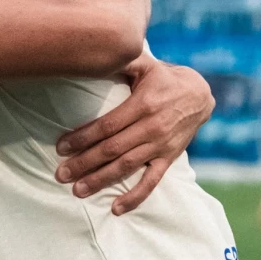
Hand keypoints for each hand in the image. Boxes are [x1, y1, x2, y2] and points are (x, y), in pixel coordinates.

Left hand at [54, 58, 213, 214]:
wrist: (200, 94)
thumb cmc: (163, 77)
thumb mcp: (145, 64)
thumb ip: (123, 60)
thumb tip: (98, 51)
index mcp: (143, 105)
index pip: (107, 126)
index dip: (83, 137)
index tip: (61, 147)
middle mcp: (151, 128)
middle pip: (112, 150)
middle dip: (84, 163)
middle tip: (60, 175)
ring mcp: (160, 146)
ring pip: (126, 167)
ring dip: (101, 180)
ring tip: (78, 190)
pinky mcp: (168, 159)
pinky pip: (152, 182)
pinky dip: (135, 197)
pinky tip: (116, 208)